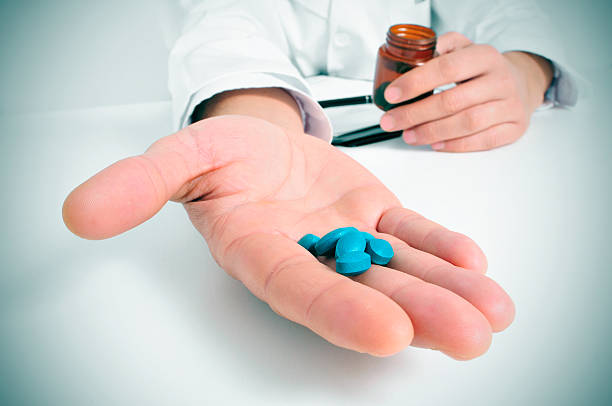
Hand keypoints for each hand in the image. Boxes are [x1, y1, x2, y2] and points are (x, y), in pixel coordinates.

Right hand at [63, 115, 513, 357]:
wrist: (258, 143)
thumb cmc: (220, 156)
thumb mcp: (178, 158)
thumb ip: (140, 183)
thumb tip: (82, 212)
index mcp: (259, 251)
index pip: (296, 287)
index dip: (336, 308)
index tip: (384, 332)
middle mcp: (308, 255)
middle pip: (362, 289)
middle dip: (415, 312)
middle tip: (467, 337)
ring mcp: (347, 238)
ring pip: (398, 268)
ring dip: (445, 290)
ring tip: (490, 314)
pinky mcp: (374, 218)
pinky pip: (409, 236)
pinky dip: (440, 248)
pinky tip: (474, 264)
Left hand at [379, 32, 552, 151]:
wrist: (522, 82)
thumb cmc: (483, 69)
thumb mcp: (463, 48)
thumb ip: (437, 48)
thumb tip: (407, 59)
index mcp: (485, 56)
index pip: (446, 68)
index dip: (415, 83)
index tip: (392, 95)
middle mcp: (501, 80)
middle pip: (452, 101)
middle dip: (415, 114)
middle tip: (391, 121)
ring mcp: (510, 105)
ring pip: (467, 123)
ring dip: (432, 132)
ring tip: (408, 135)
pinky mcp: (514, 128)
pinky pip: (483, 141)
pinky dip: (456, 145)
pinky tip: (435, 145)